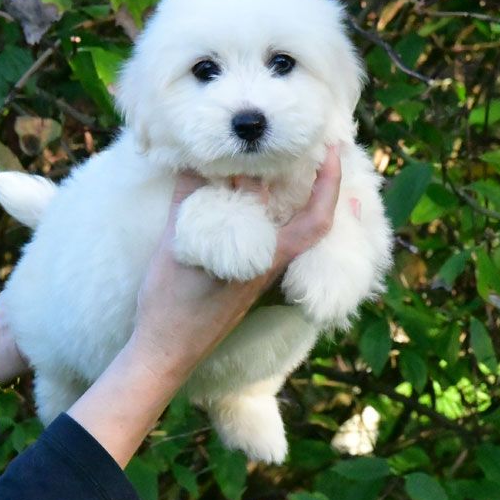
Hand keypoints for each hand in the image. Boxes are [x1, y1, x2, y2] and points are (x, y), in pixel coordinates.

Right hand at [130, 144, 342, 378]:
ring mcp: (255, 273)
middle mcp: (266, 265)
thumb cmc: (172, 307)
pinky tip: (239, 200)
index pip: (314, 221)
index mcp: (262, 260)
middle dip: (303, 180)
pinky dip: (255, 214)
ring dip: (277, 196)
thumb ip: (185, 204)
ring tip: (265, 164)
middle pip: (300, 217)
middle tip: (297, 146)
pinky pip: (259, 239)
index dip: (329, 186)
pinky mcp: (241, 279)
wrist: (166, 353)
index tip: (333, 153)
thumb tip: (190, 165)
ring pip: (280, 227)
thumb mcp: (175, 249)